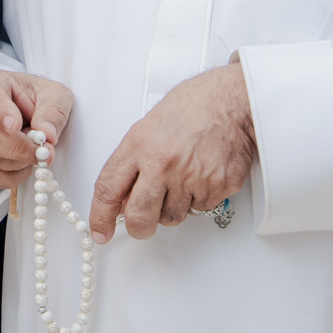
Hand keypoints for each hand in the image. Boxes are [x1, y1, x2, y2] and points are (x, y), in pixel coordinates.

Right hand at [0, 65, 74, 188]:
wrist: (21, 108)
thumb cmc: (33, 97)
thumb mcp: (53, 94)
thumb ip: (53, 111)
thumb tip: (46, 134)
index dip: (1, 113)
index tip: (16, 126)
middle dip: (18, 149)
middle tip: (43, 153)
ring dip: (18, 164)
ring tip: (35, 155)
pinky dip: (11, 177)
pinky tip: (23, 166)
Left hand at [89, 60, 255, 243]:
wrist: (233, 101)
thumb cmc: (193, 107)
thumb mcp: (149, 127)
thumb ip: (133, 163)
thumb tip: (124, 197)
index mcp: (140, 145)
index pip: (109, 189)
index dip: (100, 217)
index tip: (100, 231)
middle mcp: (163, 164)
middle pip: (140, 216)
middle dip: (138, 227)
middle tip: (141, 224)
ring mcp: (191, 178)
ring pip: (172, 217)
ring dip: (172, 207)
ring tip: (181, 178)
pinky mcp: (217, 187)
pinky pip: (200, 209)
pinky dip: (199, 199)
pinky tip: (201, 174)